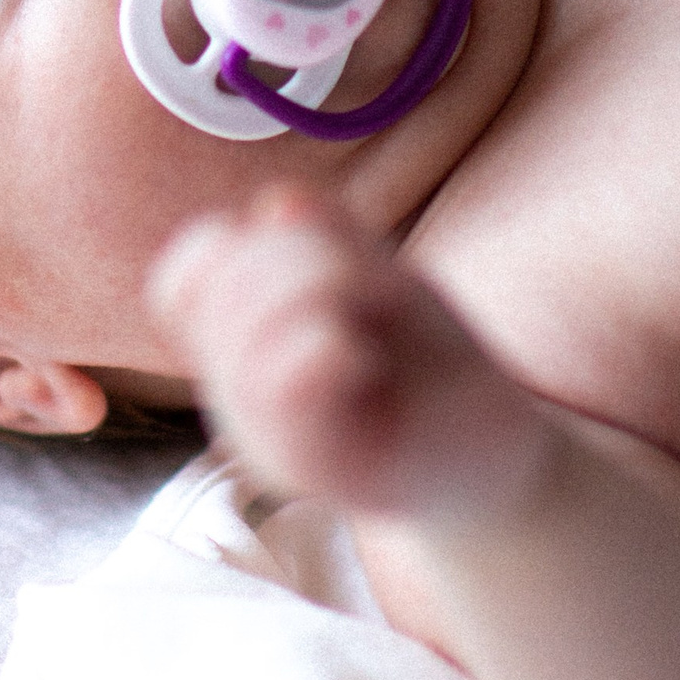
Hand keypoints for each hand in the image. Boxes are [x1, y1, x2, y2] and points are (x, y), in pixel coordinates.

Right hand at [146, 189, 543, 521]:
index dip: (232, 243)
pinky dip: (328, 349)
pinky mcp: (328, 476)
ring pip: (248, 337)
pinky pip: (290, 389)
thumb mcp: (382, 282)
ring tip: (380, 314)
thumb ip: (328, 240)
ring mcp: (276, 446)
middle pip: (226, 290)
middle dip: (305, 256)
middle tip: (377, 280)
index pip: (187, 277)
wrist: (492, 459)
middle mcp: (241, 402)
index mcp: (239, 350)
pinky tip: (365, 356)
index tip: (310, 251)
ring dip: (327, 294)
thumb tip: (280, 204)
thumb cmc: (427, 364)